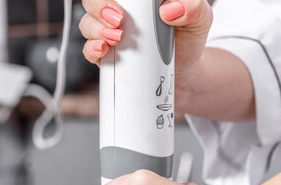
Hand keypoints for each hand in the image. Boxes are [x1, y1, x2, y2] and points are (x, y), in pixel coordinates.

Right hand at [80, 0, 212, 76]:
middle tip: (118, 20)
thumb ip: (192, 7)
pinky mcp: (107, 56)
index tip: (122, 6)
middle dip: (99, 6)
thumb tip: (169, 10)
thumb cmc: (189, 40)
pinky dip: (91, 49)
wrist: (185, 75)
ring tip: (117, 38)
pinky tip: (103, 50)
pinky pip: (89, 50)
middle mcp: (121, 11)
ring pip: (88, 24)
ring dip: (96, 29)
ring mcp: (111, 33)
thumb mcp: (199, 19)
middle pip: (93, 1)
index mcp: (138, 0)